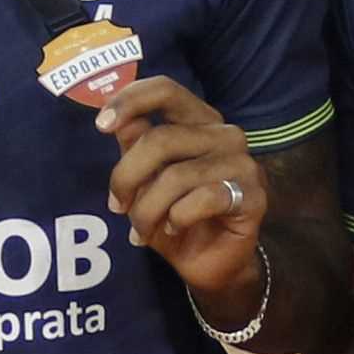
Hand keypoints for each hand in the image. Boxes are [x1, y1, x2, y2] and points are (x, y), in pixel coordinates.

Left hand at [100, 79, 265, 307]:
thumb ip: (134, 146)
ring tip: (140, 231)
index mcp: (198, 121)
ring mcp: (243, 163)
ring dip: (147, 210)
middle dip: (127, 177)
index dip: (131, 100)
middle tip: (116, 207)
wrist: (210, 264)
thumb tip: (116, 120)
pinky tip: (173, 228)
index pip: (166, 90)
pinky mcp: (253, 195)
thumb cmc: (175, 217)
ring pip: (177, 175)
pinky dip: (177, 218)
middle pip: (161, 139)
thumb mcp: (144, 181)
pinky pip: (203, 199)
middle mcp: (224, 134)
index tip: (101, 126)